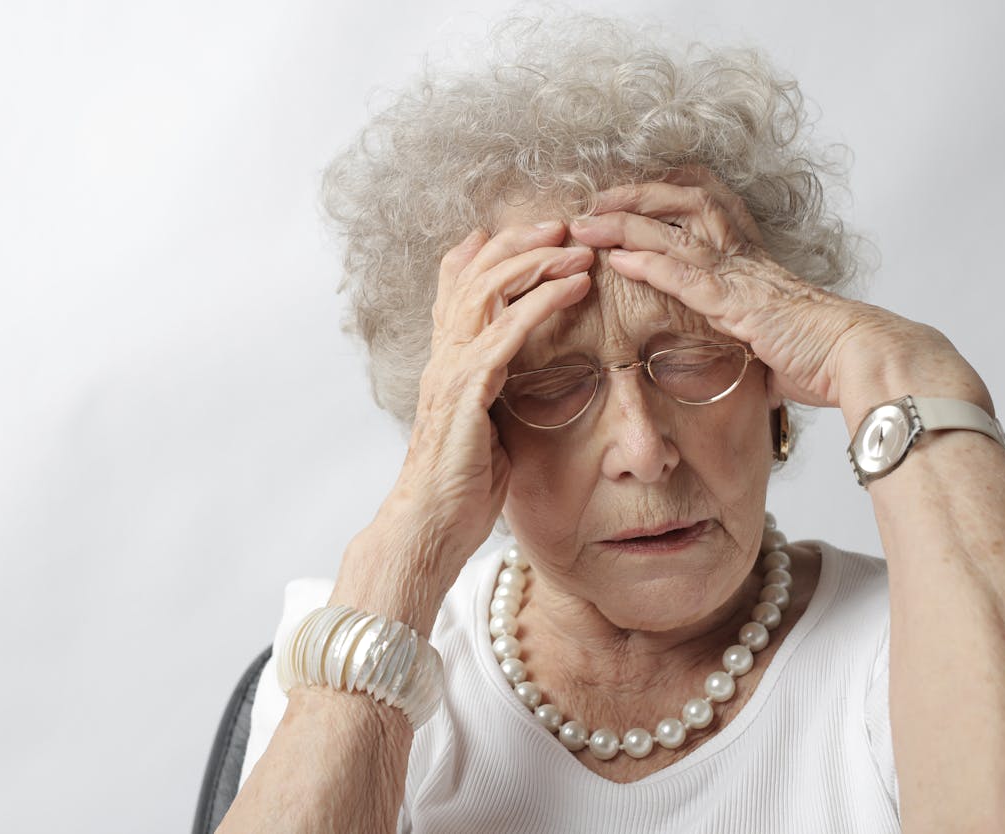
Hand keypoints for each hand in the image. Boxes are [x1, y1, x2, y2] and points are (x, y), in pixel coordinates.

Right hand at [354, 222, 592, 600]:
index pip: (458, 286)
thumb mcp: (485, 429)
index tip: (532, 232)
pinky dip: (541, 302)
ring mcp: (451, 371)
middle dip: (519, 241)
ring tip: (576, 246)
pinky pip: (506, 332)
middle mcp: (443, 356)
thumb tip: (525, 380)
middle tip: (562, 224)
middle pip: (473, 274)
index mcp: (447, 362)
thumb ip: (498, 394)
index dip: (489, 251)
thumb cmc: (460, 488)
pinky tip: (573, 286)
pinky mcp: (466, 391)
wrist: (428, 528)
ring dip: (536, 261)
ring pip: (488, 290)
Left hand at [567, 172, 991, 430]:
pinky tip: (617, 258)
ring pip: (675, 232)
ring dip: (625, 224)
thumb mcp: (776, 336)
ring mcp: (741, 276)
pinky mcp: (740, 303)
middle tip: (595, 199)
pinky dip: (649, 264)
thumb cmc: (824, 353)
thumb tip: (754, 361)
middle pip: (685, 201)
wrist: (860, 358)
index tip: (628, 193)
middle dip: (635, 195)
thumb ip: (752, 335)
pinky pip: (687, 275)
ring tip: (587, 224)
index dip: (665, 192)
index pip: (706, 203)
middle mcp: (745, 255)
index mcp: (752, 258)